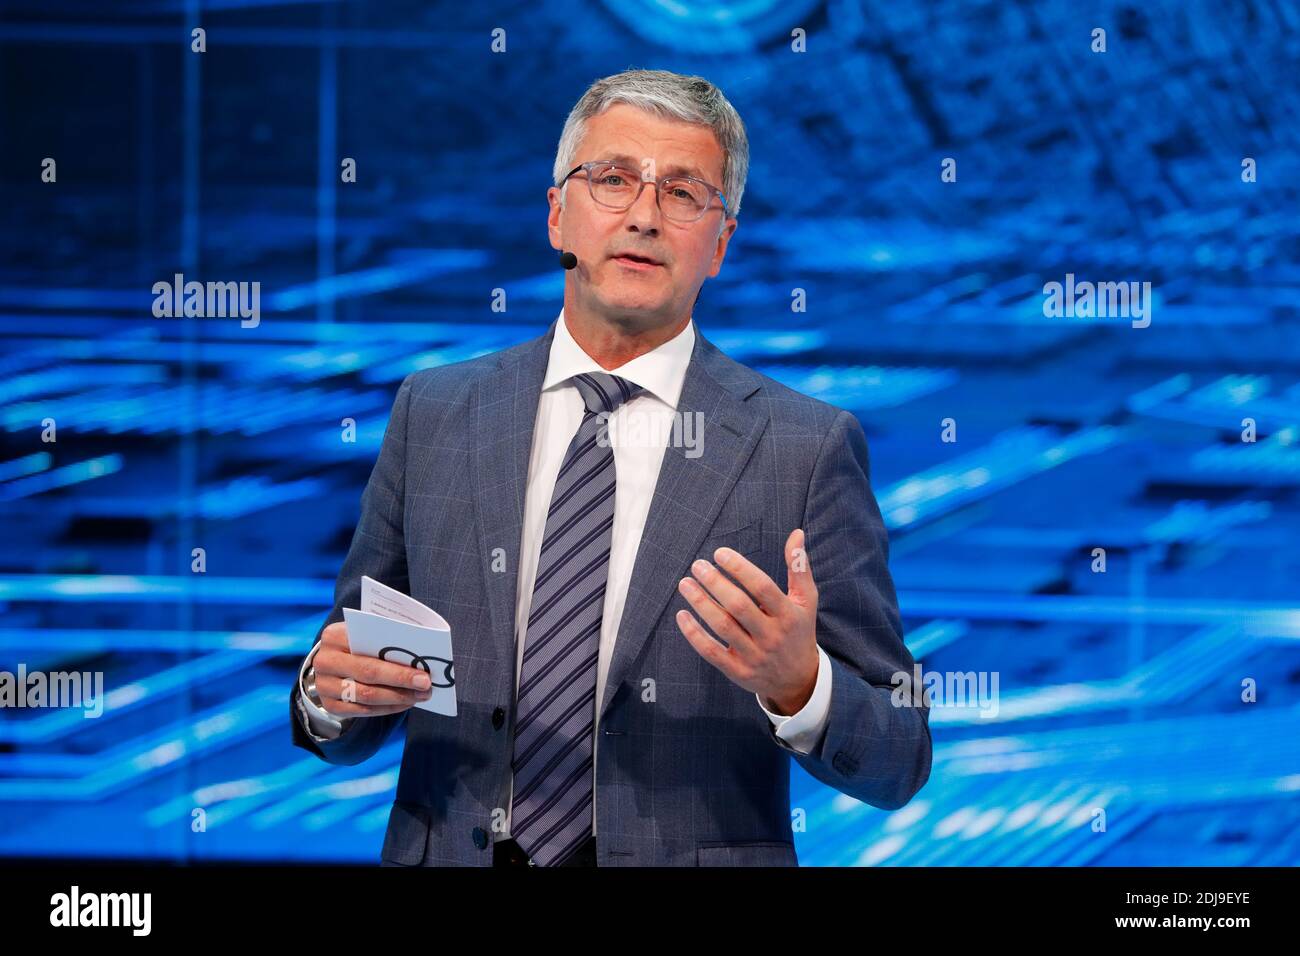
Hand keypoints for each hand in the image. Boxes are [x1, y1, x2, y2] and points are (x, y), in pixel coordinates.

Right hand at [310, 621, 432, 717]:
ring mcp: (324, 685)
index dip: (397, 665)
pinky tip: (405, 703)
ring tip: (420, 696)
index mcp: (334, 636)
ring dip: (398, 698)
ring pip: (366, 696)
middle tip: (426, 686)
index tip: (424, 673)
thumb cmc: (358, 642)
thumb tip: (421, 652)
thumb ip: (387, 637)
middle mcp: (325, 660)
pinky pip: (363, 711)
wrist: (331, 660)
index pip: (369, 650)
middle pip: (368, 674)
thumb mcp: (367, 632)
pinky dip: (387, 708)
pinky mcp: (330, 705)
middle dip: (401, 681)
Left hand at [675, 527, 818, 715]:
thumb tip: (796, 533)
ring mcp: (754, 656)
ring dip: (701, 603)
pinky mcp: (738, 671)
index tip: (719, 553)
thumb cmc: (798, 631)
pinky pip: (711, 652)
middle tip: (698, 565)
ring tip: (685, 583)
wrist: (798, 679)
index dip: (740, 568)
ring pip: (722, 627)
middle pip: (738, 606)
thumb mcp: (806, 600)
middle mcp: (772, 636)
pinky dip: (694, 634)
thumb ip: (799, 568)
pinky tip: (682, 615)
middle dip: (715, 583)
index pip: (762, 588)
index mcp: (789, 615)